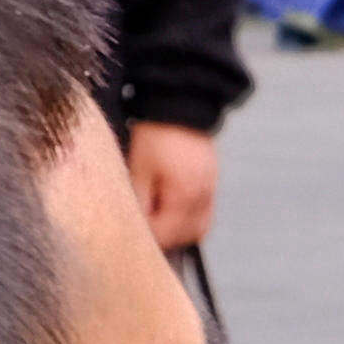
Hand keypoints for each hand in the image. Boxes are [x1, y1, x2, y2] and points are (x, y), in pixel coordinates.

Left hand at [127, 122, 221, 248]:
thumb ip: (138, 202)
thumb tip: (137, 226)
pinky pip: (205, 213)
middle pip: (186, 237)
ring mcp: (211, 189)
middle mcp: (203, 196)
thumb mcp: (139, 169)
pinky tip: (173, 211)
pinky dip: (190, 219)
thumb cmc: (156, 135)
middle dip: (165, 239)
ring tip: (158, 221)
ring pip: (199, 229)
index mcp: (184, 195)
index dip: (147, 237)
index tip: (131, 233)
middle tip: (144, 229)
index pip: (166, 235)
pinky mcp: (212, 182)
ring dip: (179, 232)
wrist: (179, 104)